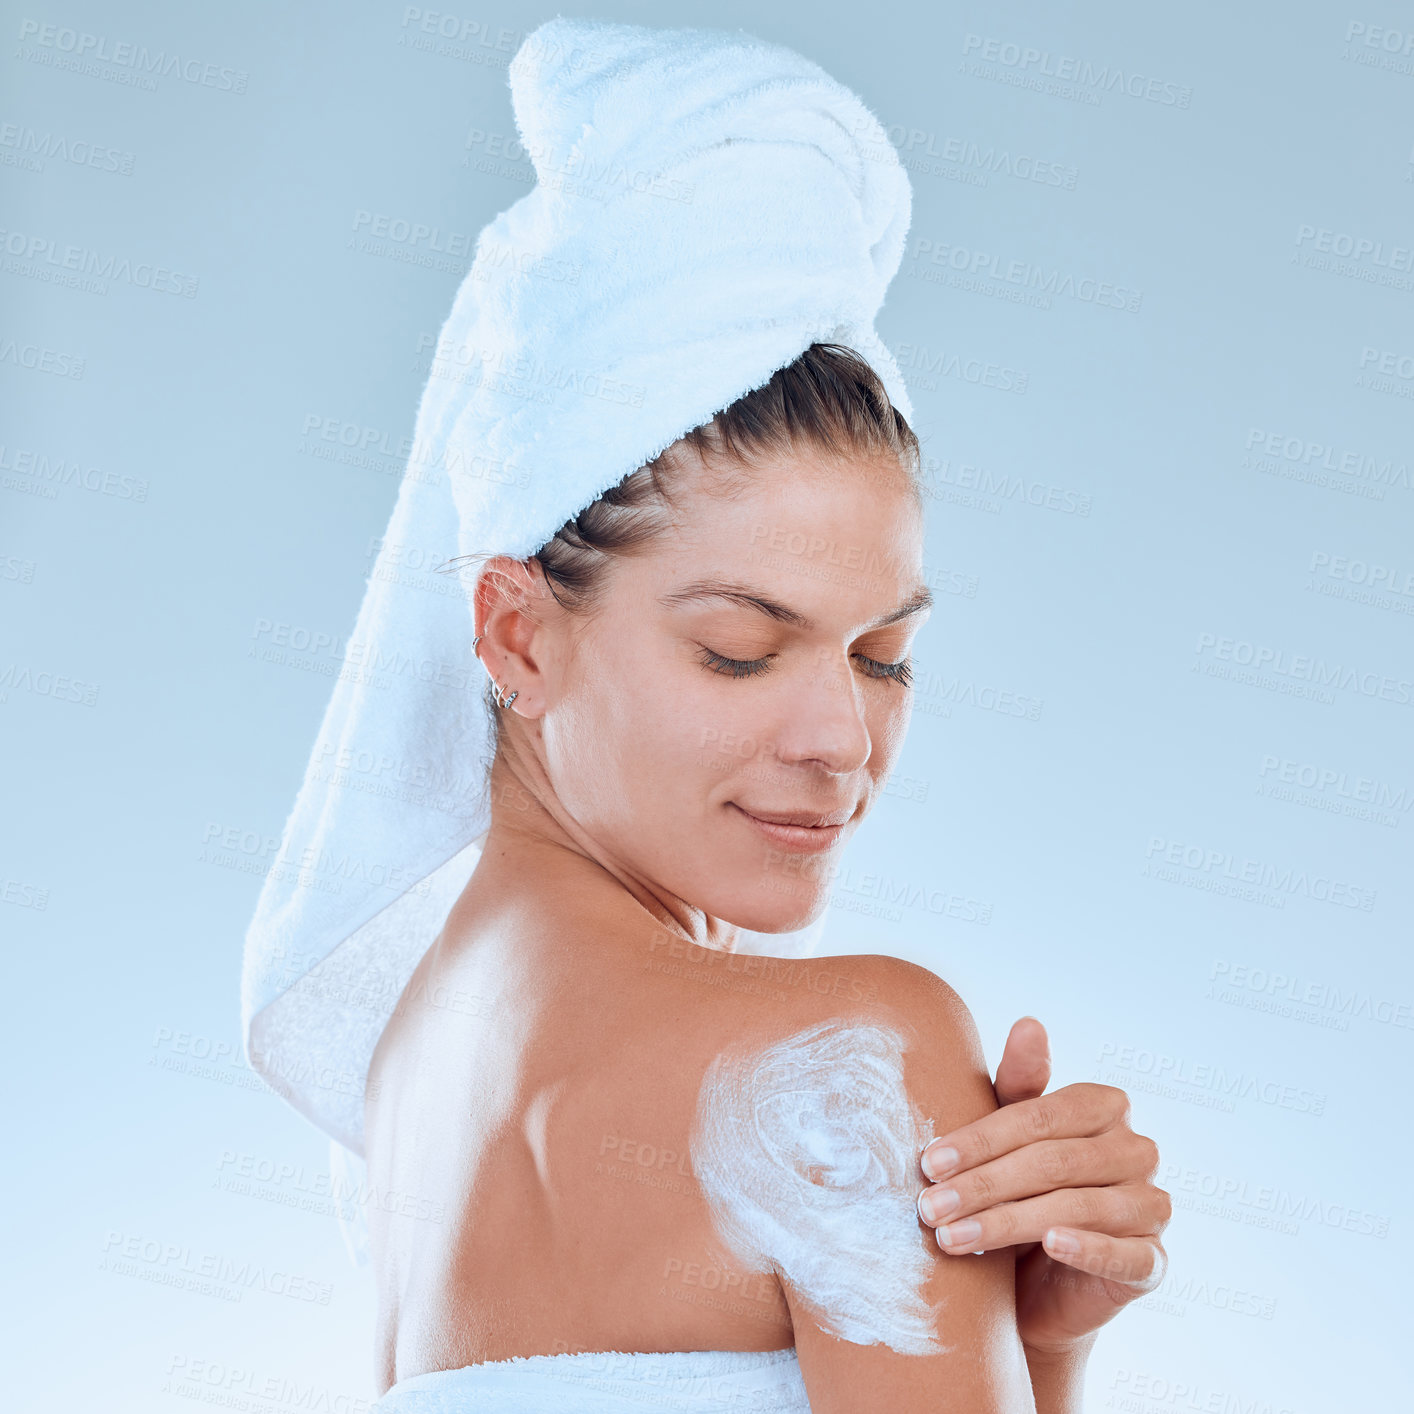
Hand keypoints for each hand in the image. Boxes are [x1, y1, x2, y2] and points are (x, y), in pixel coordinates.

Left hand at [915, 1016, 1170, 1355]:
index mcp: (1104, 1107)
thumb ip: (1020, 1084)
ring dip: (1007, 1222)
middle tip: (929, 1206)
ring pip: (1076, 1206)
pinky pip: (1127, 1253)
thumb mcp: (1009, 1136)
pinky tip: (1051, 1243)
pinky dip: (1089, 1247)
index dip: (981, 1139)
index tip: (929, 1162)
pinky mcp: (1152, 1261)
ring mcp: (1151, 1205)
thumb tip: (1029, 1024)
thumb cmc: (1017, 1191)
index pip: (1040, 1117)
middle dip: (983, 1184)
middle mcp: (1136, 1150)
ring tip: (952, 1236)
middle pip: (1053, 1161)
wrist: (1032, 1285)